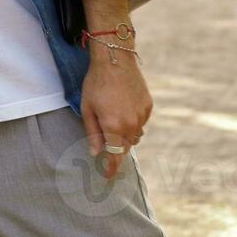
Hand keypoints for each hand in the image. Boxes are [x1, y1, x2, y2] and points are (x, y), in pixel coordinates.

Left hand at [80, 39, 152, 180]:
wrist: (115, 59)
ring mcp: (142, 116)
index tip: (108, 177)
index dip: (111, 169)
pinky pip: (140, 122)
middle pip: (124, 147)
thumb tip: (95, 153)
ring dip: (124, 135)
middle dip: (115, 149)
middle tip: (106, 144)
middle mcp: (131, 124)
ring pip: (134, 136)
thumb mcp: (87, 108)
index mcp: (114, 127)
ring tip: (113, 120)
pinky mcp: (148, 106)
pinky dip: (132, 121)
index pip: (114, 157)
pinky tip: (123, 107)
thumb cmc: (96, 83)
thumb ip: (92, 133)